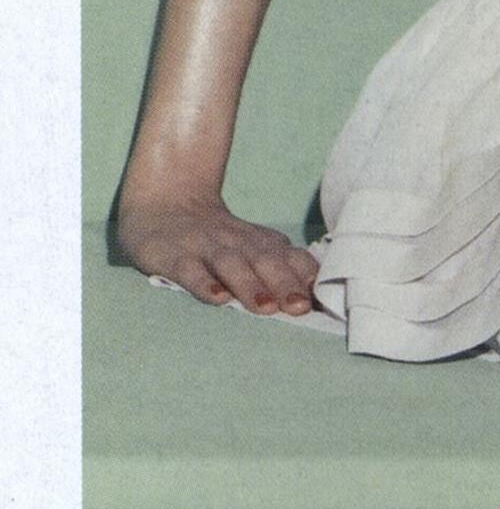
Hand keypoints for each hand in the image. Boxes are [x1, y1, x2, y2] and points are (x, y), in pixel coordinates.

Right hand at [115, 186, 320, 315]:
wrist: (165, 202)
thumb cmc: (220, 238)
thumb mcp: (255, 248)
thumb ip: (284, 268)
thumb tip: (319, 298)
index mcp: (263, 244)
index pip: (291, 258)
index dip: (308, 277)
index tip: (325, 300)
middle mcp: (239, 244)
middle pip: (265, 261)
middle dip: (285, 284)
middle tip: (300, 307)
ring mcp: (205, 248)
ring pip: (231, 264)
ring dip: (249, 285)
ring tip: (265, 307)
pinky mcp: (174, 256)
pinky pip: (190, 270)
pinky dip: (204, 284)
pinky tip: (216, 297)